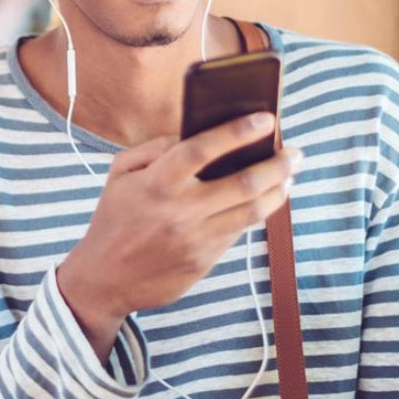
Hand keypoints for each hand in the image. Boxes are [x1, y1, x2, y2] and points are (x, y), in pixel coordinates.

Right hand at [55, 112, 298, 353]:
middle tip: (294, 153)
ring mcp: (196, 238)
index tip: (266, 119)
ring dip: (278, 190)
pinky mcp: (206, 260)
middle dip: (277, 164)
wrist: (104, 279)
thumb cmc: (113, 220)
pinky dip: (257, 212)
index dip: (237, 131)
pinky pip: (240, 231)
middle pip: (243, 182)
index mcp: (156, 182)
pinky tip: (265, 200)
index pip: (203, 148)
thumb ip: (154, 148)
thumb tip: (192, 135)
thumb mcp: (120, 174)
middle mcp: (181, 210)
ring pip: (253, 211)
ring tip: (289, 176)